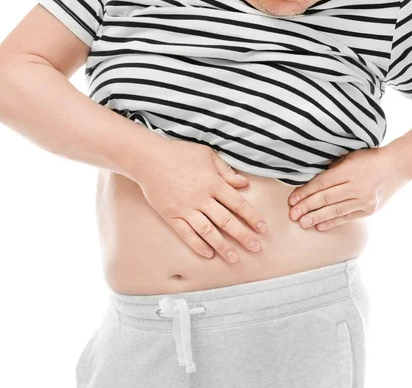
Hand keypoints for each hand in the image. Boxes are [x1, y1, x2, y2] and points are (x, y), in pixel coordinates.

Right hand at [132, 139, 267, 263]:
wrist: (148, 158)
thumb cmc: (179, 153)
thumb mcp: (207, 155)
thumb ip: (226, 171)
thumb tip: (244, 183)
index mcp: (213, 182)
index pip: (238, 203)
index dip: (252, 217)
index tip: (263, 228)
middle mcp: (201, 197)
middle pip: (227, 221)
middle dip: (243, 236)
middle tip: (255, 248)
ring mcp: (186, 208)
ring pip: (208, 231)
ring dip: (223, 246)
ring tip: (234, 258)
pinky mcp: (171, 215)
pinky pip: (186, 234)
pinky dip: (198, 245)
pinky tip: (209, 254)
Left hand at [287, 147, 409, 230]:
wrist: (399, 166)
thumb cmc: (371, 158)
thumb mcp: (350, 157)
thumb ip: (333, 169)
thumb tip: (312, 182)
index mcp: (349, 170)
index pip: (322, 183)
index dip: (305, 192)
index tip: (292, 199)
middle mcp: (357, 186)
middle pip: (326, 198)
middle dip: (307, 207)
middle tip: (292, 214)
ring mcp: (364, 200)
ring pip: (335, 210)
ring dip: (317, 217)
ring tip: (302, 223)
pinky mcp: (369, 210)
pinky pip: (347, 217)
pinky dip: (333, 222)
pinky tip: (320, 226)